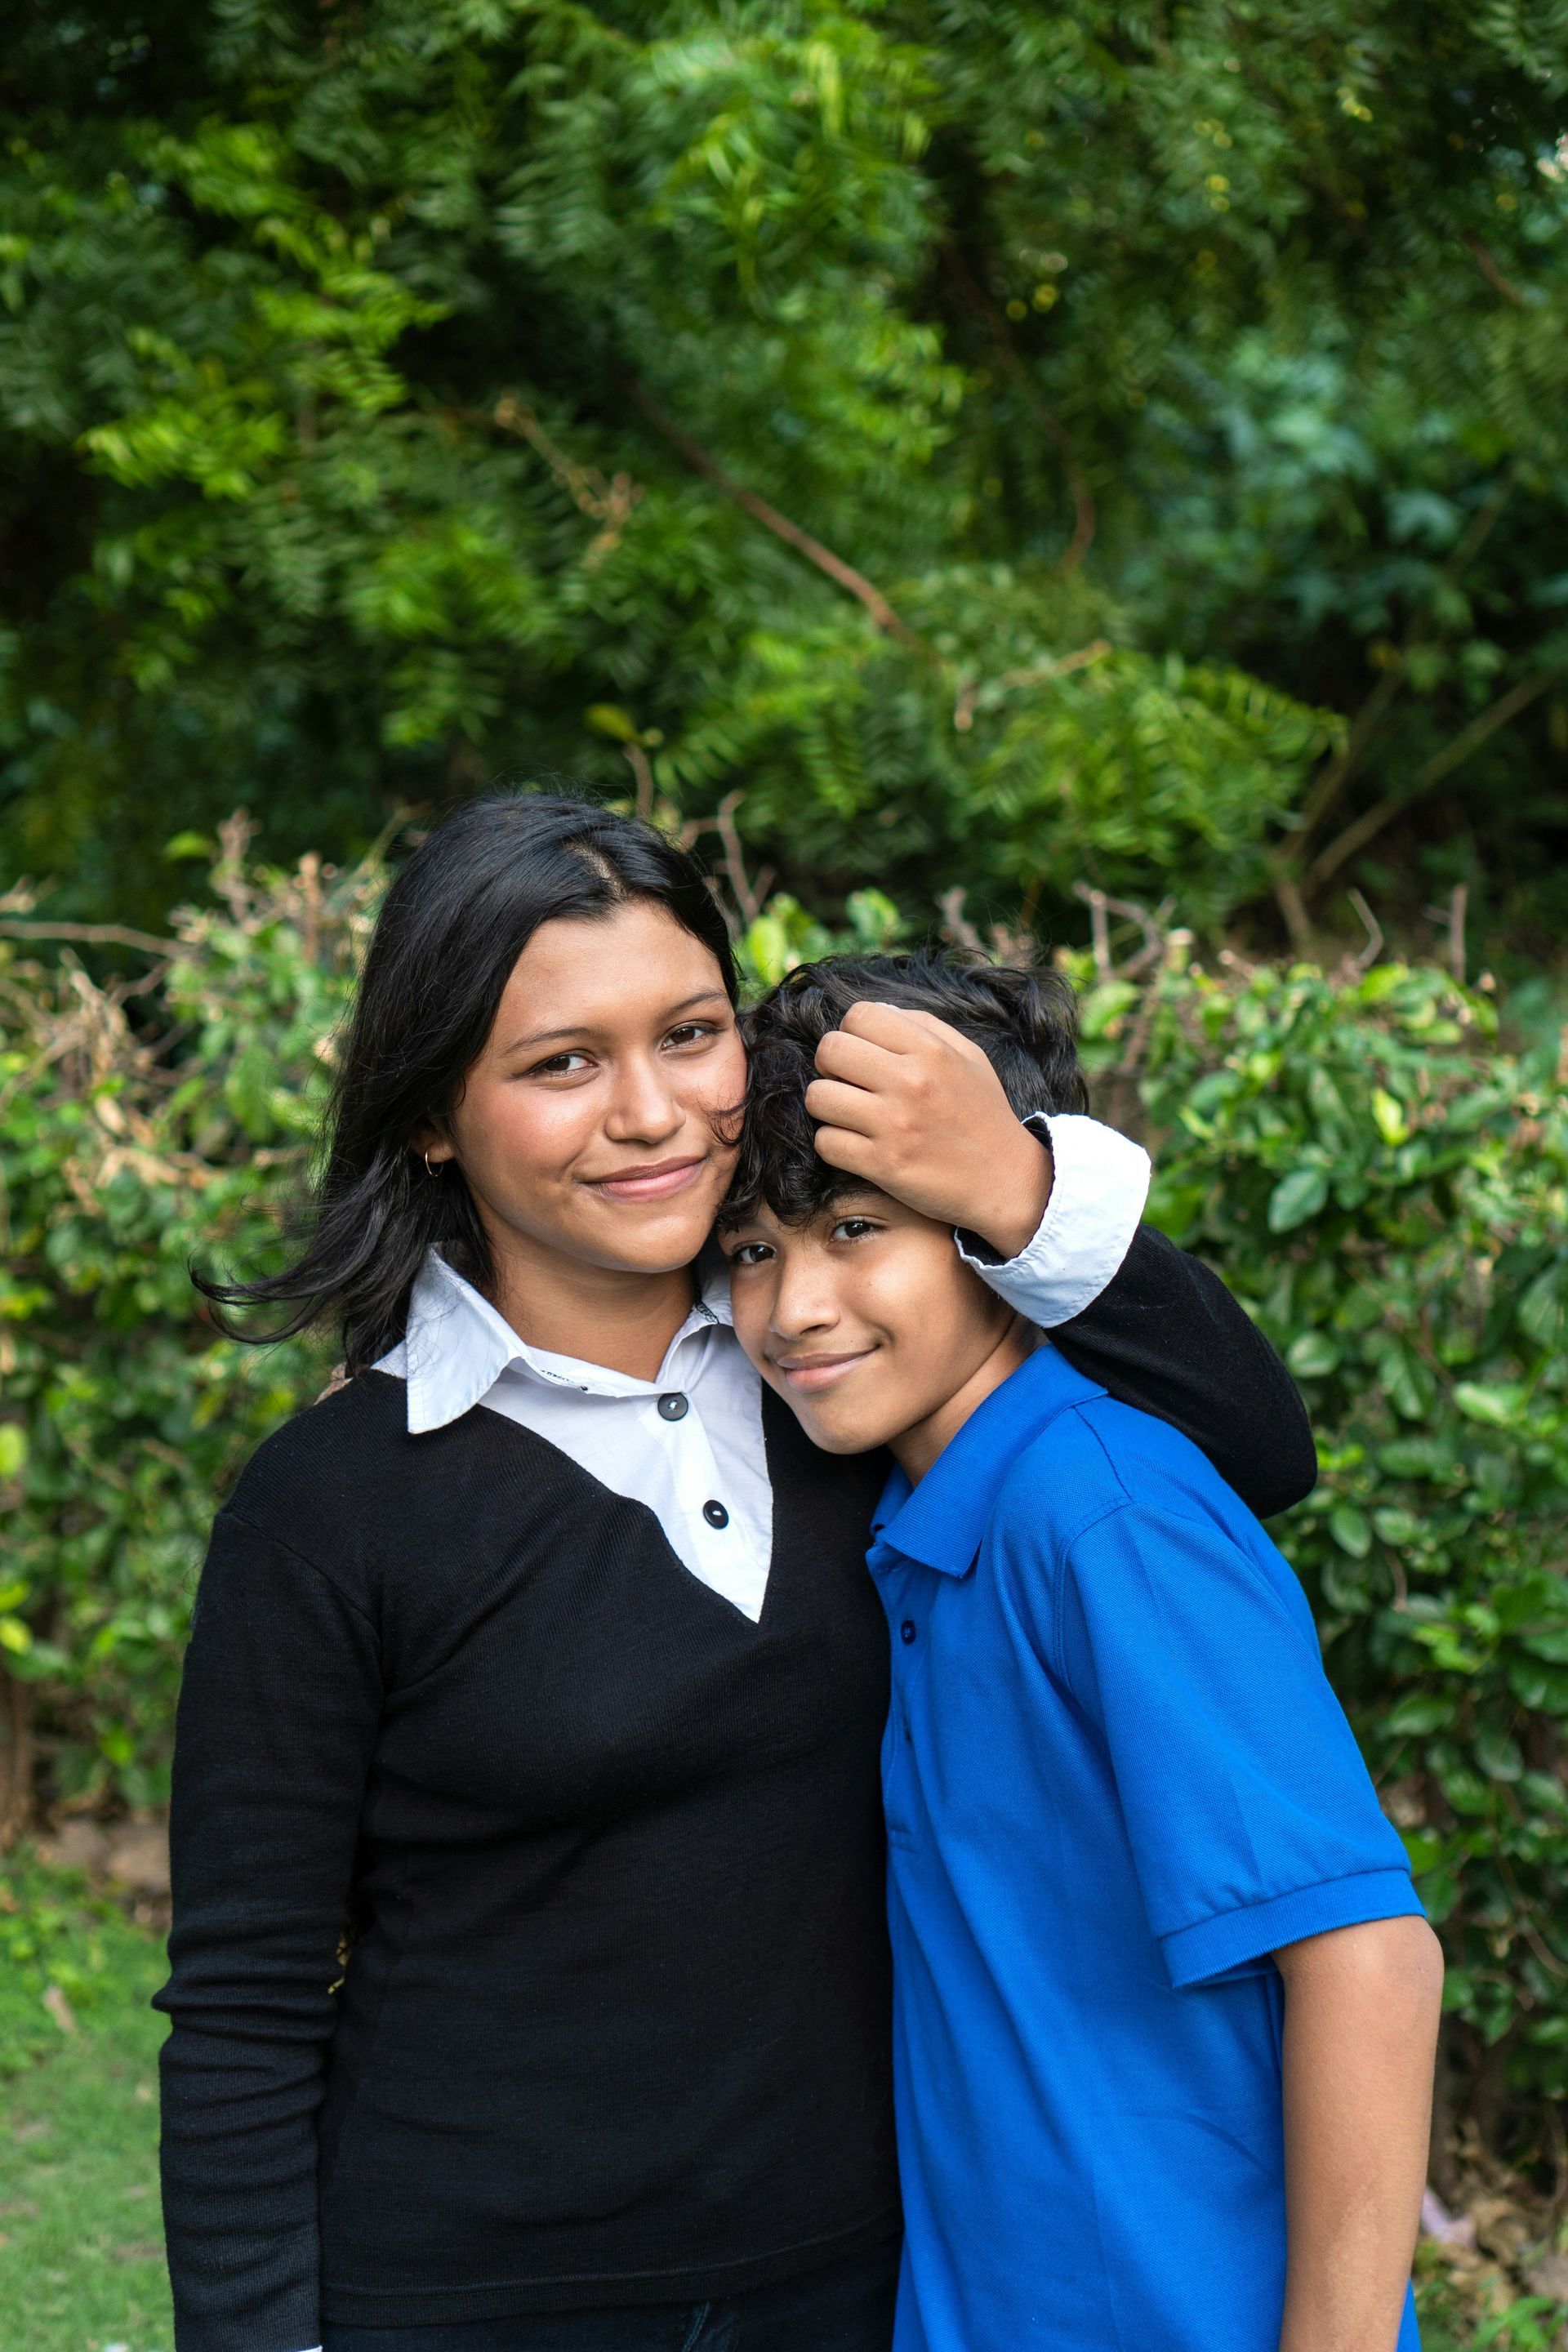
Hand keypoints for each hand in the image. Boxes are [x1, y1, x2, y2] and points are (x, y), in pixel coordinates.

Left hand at [806, 1001, 1052, 1258]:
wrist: (1004, 1180)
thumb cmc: (982, 1114)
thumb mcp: (969, 1057)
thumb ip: (924, 1027)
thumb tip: (880, 1012)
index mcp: (931, 1051)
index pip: (858, 1015)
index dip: (852, 1033)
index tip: (863, 1053)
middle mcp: (911, 1082)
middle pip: (830, 1050)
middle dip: (830, 1064)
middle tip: (848, 1082)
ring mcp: (894, 1125)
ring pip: (818, 1097)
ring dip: (827, 1106)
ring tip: (848, 1113)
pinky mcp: (882, 1164)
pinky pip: (825, 1142)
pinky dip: (833, 1144)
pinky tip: (854, 1144)